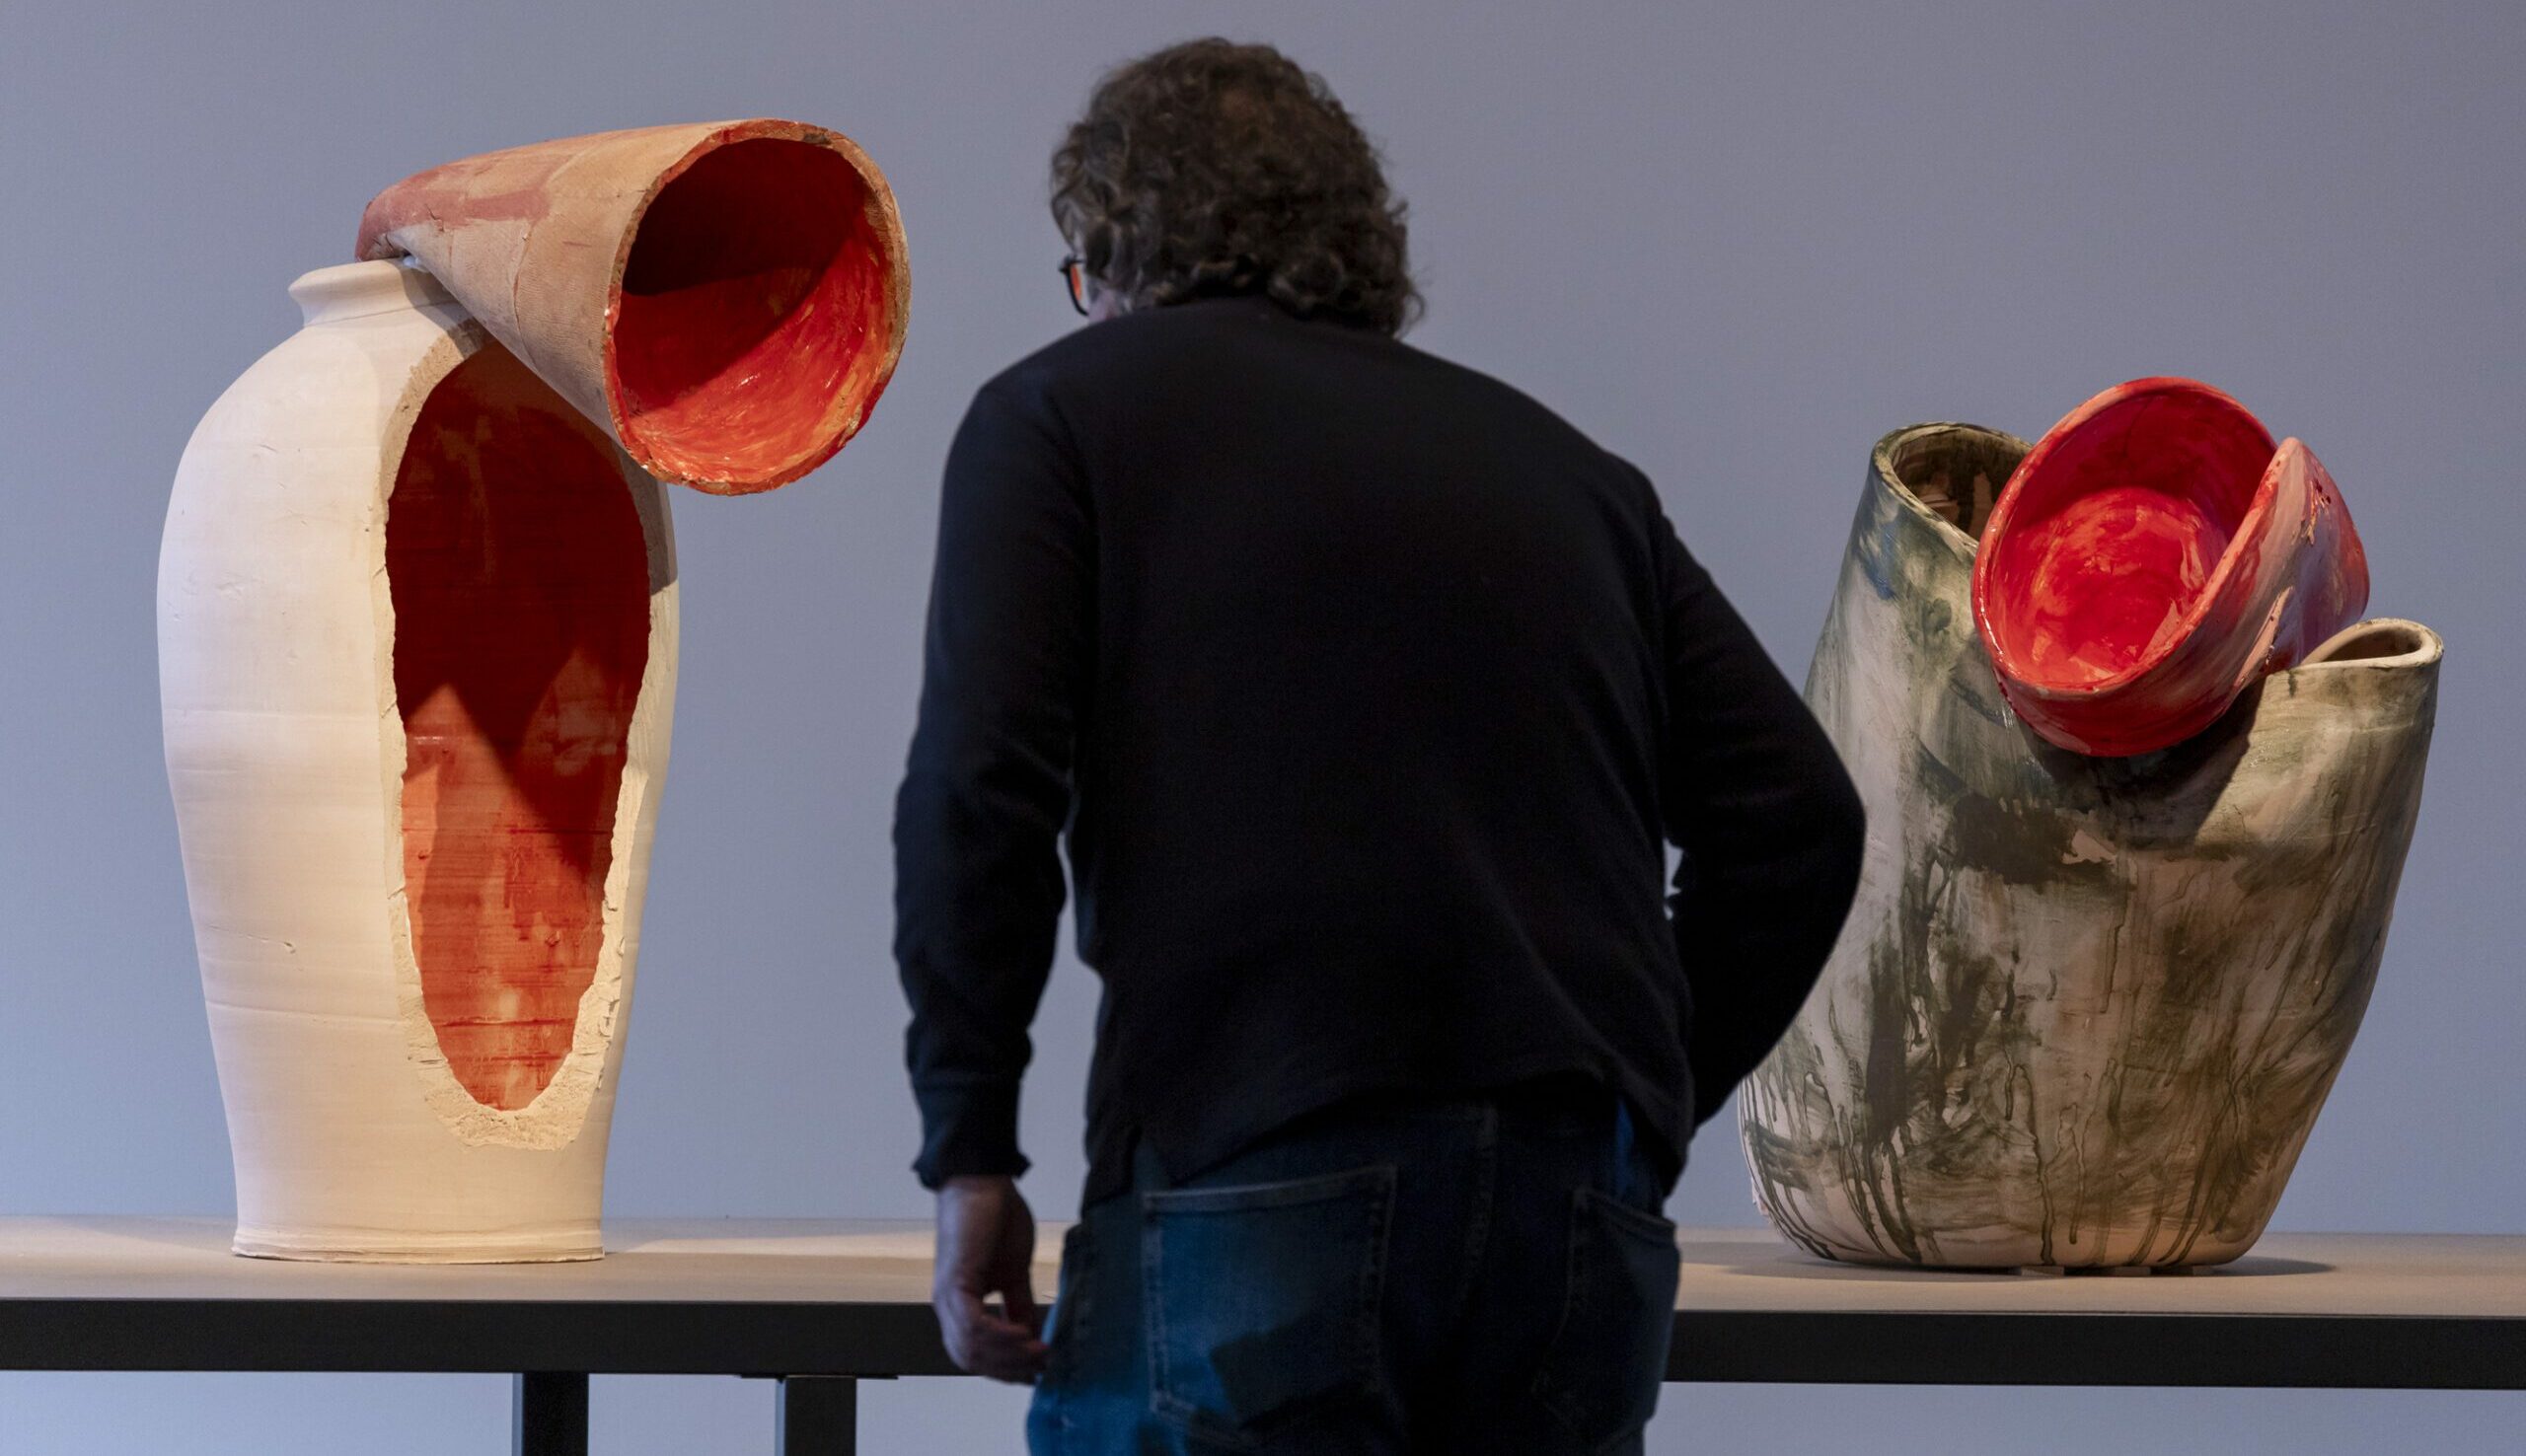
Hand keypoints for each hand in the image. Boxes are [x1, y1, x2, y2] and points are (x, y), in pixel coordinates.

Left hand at [932, 1174, 1047, 1382]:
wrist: (982, 1180)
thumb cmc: (995, 1218)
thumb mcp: (1013, 1271)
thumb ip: (1018, 1304)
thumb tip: (1032, 1334)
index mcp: (960, 1304)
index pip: (975, 1353)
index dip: (1004, 1368)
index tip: (1035, 1372)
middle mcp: (948, 1306)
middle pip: (970, 1359)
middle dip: (1007, 1369)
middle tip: (1041, 1368)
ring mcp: (948, 1296)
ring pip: (970, 1348)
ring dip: (1007, 1357)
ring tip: (1038, 1354)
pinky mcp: (954, 1282)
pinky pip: (973, 1325)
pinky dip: (999, 1337)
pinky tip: (1023, 1336)